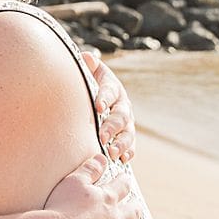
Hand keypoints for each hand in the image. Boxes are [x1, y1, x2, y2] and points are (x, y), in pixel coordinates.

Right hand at [44, 156, 140, 218]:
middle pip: (133, 213)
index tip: (124, 180)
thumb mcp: (74, 181)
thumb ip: (90, 168)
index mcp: (108, 199)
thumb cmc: (62, 206)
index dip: (124, 181)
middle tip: (135, 207)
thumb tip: (103, 157)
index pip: (123, 186)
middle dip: (135, 208)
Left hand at [78, 47, 135, 163]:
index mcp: (112, 87)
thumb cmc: (87, 84)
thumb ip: (87, 66)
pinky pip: (131, 145)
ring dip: (121, 143)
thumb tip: (87, 58)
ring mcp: (126, 121)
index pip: (110, 91)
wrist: (95, 96)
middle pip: (120, 115)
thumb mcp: (87, 73)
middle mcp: (122, 104)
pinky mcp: (126, 135)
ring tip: (112, 152)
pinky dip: (128, 152)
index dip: (104, 98)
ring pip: (128, 132)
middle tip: (102, 136)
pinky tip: (123, 160)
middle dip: (112, 126)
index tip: (98, 107)